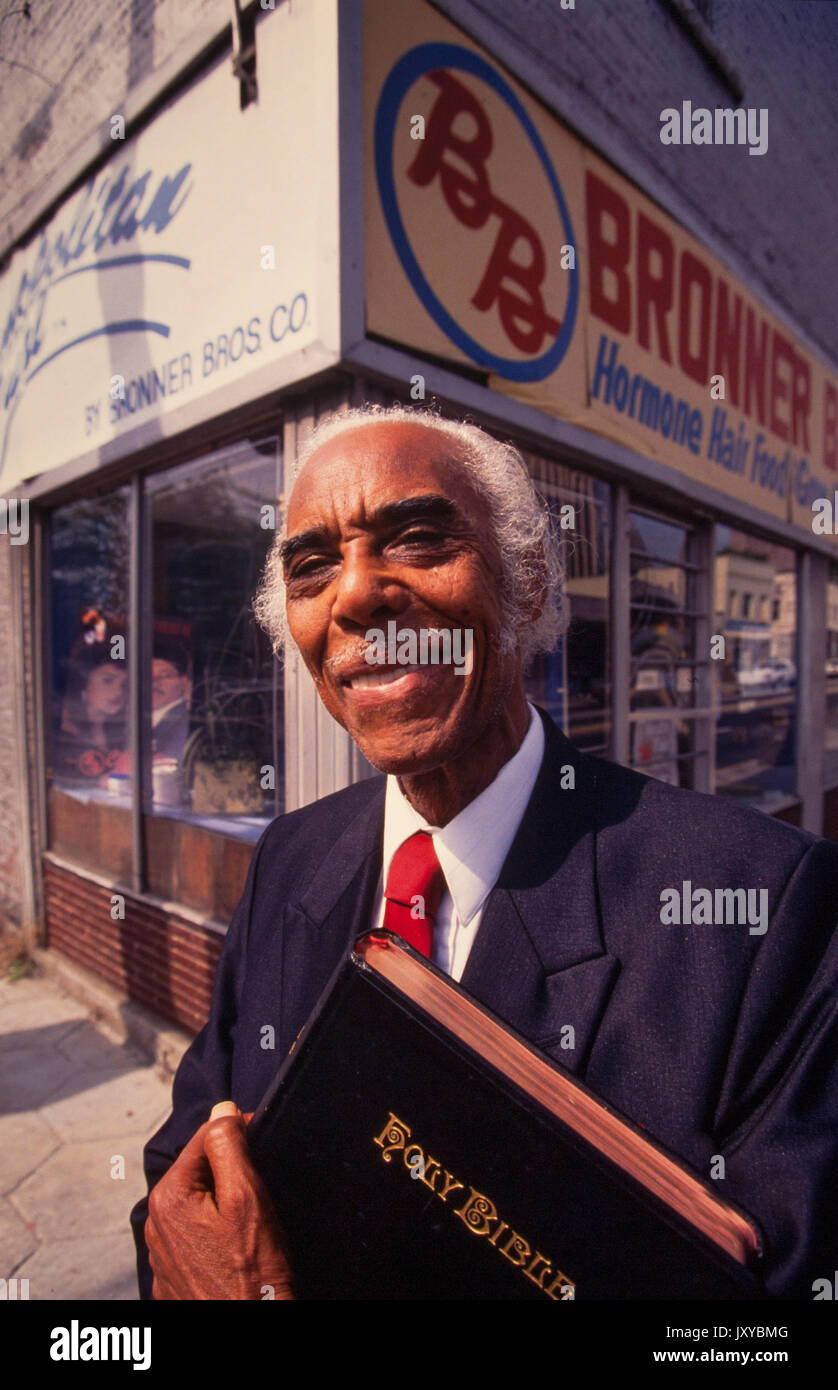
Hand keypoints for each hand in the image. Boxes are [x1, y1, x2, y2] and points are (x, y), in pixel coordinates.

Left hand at [145, 1101, 294, 1299]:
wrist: (249, 1336)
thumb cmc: (253, 1274)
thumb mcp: (247, 1198)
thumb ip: (229, 1146)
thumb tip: (221, 1109)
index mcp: (168, 1197)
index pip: (203, 1138)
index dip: (237, 1132)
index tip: (263, 1141)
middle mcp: (155, 1224)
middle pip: (199, 1172)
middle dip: (229, 1173)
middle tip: (261, 1193)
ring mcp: (162, 1255)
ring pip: (197, 1205)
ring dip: (221, 1204)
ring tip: (250, 1226)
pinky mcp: (173, 1279)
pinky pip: (194, 1238)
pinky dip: (214, 1235)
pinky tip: (236, 1250)